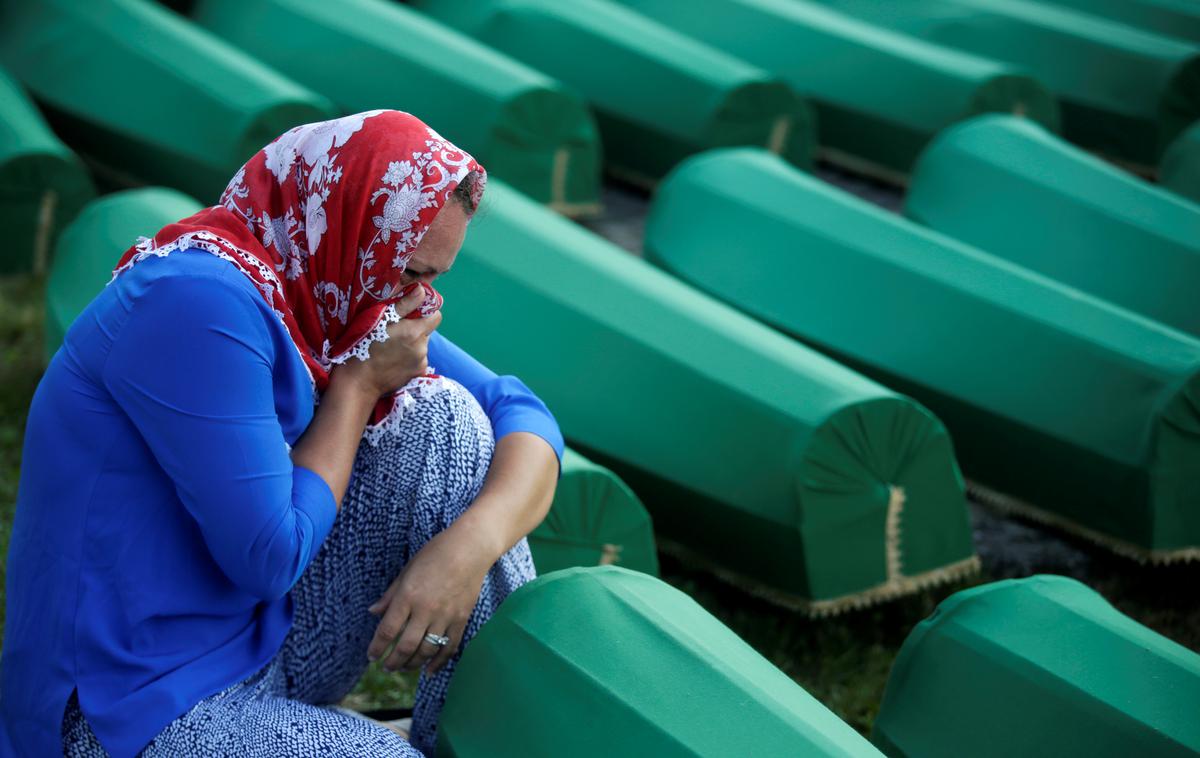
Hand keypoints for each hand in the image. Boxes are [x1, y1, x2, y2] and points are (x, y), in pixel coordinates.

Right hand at [331, 286, 441, 397]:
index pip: (436, 316)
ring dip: (411, 344)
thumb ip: (404, 304)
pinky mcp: (417, 375)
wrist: (358, 381)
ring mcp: (421, 363)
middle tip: (393, 331)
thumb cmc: (362, 345)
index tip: (411, 314)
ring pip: (421, 346)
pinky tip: (392, 360)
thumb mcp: (379, 319)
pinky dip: (409, 358)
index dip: (425, 312)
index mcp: (415, 331)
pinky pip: (418, 360)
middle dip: (414, 329)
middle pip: (426, 332)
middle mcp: (422, 348)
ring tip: (390, 347)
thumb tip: (422, 290)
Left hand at [366, 528, 492, 674]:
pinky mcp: (461, 619)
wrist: (470, 548)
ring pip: (426, 651)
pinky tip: (429, 671)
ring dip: (412, 664)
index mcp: (408, 596)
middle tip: (386, 667)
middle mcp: (425, 610)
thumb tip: (373, 612)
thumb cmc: (435, 553)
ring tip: (404, 667)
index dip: (377, 647)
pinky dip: (438, 662)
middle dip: (393, 662)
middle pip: (405, 646)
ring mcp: (445, 616)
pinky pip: (449, 647)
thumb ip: (390, 594)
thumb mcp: (407, 570)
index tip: (372, 656)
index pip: (387, 630)